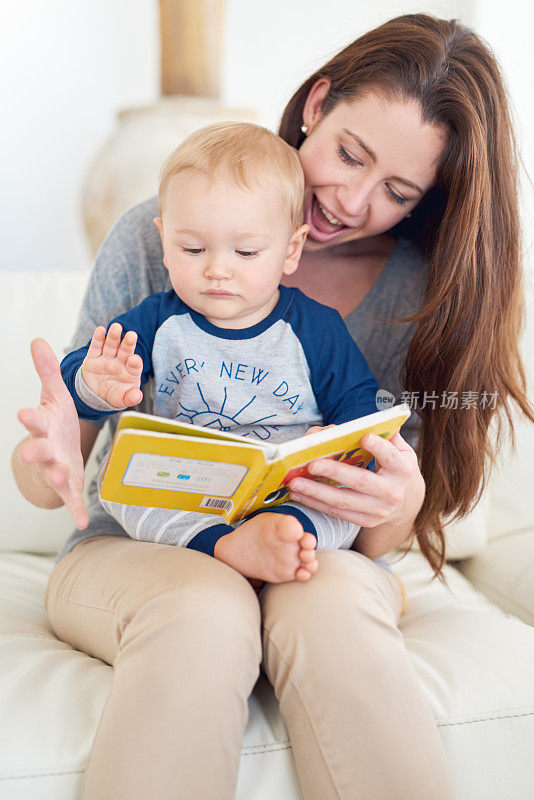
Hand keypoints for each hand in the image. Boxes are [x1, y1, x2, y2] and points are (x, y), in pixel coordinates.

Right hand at [17, 338, 88, 528]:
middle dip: (33, 450)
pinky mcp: (69, 485)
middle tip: (27, 451)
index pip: (35, 420)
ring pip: (55, 473)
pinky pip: (72, 498)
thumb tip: (37, 339)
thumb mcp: (54, 395)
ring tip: (63, 474)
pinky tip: (81, 521)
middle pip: (39, 449)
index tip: (22, 413)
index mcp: (44, 426)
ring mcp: (56, 468)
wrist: (55, 452)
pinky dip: (75, 510)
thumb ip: (47, 371)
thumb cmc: (55, 422)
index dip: (29, 418)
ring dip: (58, 475)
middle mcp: (46, 449)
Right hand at [82, 323, 142, 407]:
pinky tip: (101, 330)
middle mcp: (120, 362)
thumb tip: (137, 396)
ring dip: (114, 336)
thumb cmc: (114, 395)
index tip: (134, 360)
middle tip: (132, 335)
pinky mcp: (93, 357)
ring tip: (116, 327)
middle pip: (125, 351)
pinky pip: (96, 346)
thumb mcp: (122, 400)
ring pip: (112, 345)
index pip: (134, 365)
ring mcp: (107, 358)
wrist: (95, 395)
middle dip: (128, 343)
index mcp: (130, 372)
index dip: (135, 362)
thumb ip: (131, 398)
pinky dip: (98, 338)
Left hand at [288, 431, 423, 532]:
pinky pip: (336, 512)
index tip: (364, 437)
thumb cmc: (394, 468)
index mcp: (402, 469)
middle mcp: (392, 492)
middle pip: (361, 481)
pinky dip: (315, 504)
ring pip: (343, 501)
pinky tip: (299, 494)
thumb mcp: (398, 449)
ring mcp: (378, 510)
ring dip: (316, 492)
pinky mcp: (365, 521)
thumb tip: (361, 422)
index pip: (391, 457)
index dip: (379, 448)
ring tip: (295, 482)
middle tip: (312, 464)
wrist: (405, 502)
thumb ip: (383, 434)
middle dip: (335, 472)